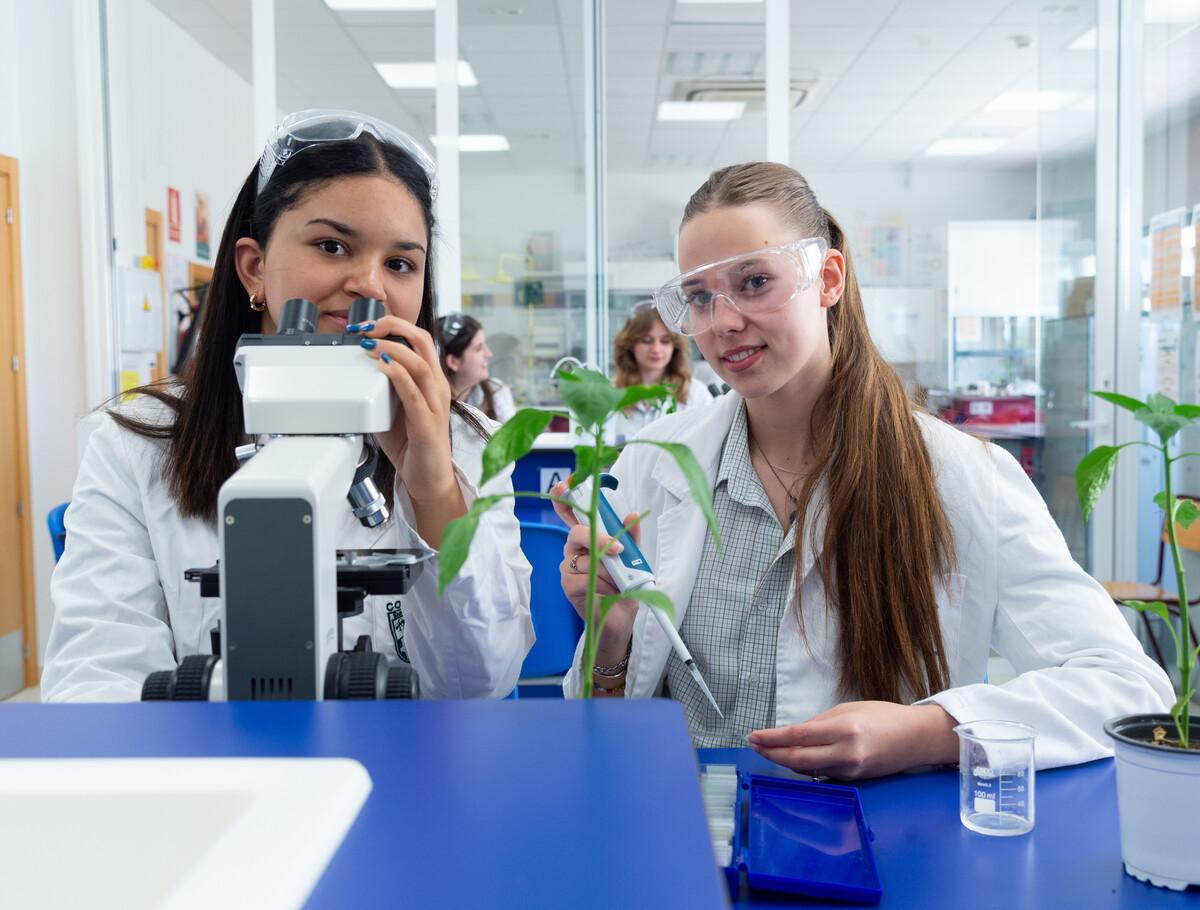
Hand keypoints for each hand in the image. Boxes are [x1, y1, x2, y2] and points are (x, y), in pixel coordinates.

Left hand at [356, 317, 464, 546]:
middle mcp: (437, 387)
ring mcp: (434, 405)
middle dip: (393, 327)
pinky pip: (414, 394)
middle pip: (423, 341)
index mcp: (431, 381)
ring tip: (369, 345)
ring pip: (419, 364)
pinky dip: (398, 376)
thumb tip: (355, 372)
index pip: (418, 340)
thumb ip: (380, 389)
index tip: (366, 326)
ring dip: (391, 349)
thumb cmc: (412, 445)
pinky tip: (384, 369)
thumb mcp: (392, 409)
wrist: (428, 480)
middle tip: (365, 328)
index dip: (394, 326)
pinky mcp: (427, 424)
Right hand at [550, 481, 639, 661]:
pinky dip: (602, 585)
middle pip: (577, 533)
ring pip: (586, 559)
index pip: (571, 514)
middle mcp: (574, 549)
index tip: (563, 485)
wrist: (620, 619)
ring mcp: (568, 566)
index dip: (564, 498)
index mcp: (588, 538)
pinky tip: (608, 592)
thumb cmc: (624, 587)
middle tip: (617, 552)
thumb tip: (633, 515)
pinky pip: (583, 577)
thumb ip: (631, 537)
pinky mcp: (567, 584)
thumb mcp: (633, 560)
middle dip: (600, 540)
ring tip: (617, 583)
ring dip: (608, 572)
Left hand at [747, 702, 958, 779]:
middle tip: (753, 745)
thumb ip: (819, 723)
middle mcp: (846, 754)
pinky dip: (804, 767)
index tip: (753, 735)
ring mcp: (850, 771)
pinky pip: (821, 774)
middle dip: (771, 753)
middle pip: (797, 759)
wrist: (916, 739)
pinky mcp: (854, 781)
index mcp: (844, 729)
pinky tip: (792, 759)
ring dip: (784, 761)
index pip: (797, 736)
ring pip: (806, 769)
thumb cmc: (884, 717)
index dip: (771, 738)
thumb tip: (792, 734)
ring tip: (767, 750)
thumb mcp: (848, 709)